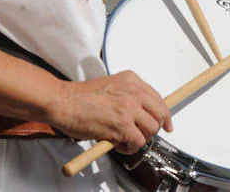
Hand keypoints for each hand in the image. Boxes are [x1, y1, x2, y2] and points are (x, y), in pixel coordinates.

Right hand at [48, 71, 172, 153]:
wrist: (63, 102)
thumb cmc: (80, 97)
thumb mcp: (111, 86)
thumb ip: (128, 96)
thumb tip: (141, 113)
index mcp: (132, 80)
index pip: (158, 98)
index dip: (164, 114)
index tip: (166, 124)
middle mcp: (134, 92)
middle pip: (160, 113)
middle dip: (156, 128)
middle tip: (146, 136)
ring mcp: (129, 108)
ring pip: (151, 129)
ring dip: (141, 139)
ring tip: (126, 141)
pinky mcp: (122, 125)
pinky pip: (138, 142)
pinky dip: (130, 148)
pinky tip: (118, 145)